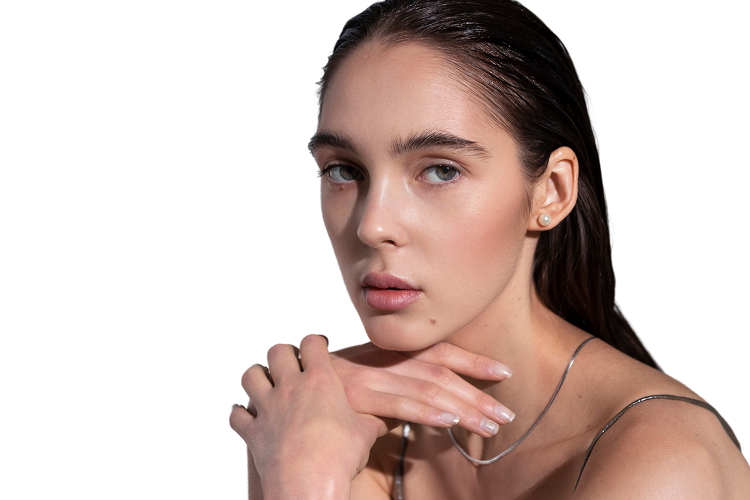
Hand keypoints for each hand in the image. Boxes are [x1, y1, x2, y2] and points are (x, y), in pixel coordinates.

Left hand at [230, 335, 385, 499]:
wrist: (309, 485)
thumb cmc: (340, 457)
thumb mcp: (367, 432)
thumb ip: (373, 417)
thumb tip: (390, 416)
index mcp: (320, 381)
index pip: (312, 343)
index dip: (315, 343)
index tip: (319, 348)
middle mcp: (290, 388)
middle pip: (277, 351)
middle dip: (285, 353)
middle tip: (293, 363)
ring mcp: (268, 408)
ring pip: (251, 375)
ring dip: (258, 376)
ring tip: (267, 382)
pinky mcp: (253, 432)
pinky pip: (237, 415)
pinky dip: (241, 414)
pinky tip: (248, 415)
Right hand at [331, 342, 513, 437]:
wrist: (289, 390)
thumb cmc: (333, 392)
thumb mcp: (369, 382)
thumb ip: (399, 387)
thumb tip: (433, 406)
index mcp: (391, 353)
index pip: (440, 351)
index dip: (473, 360)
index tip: (504, 373)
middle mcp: (384, 360)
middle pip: (441, 372)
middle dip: (477, 393)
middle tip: (506, 415)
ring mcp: (371, 377)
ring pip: (428, 389)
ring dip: (464, 408)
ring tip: (491, 426)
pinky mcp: (357, 397)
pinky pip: (398, 405)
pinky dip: (427, 414)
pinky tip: (450, 424)